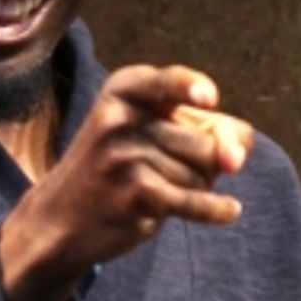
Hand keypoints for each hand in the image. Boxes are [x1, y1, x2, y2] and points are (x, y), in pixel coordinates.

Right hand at [0, 65, 253, 300]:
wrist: (61, 218)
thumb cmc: (118, 168)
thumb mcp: (148, 131)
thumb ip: (203, 128)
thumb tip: (239, 154)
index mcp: (123, 90)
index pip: (168, 83)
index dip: (192, 89)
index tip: (210, 100)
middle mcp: (121, 119)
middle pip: (204, 141)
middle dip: (208, 163)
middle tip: (173, 172)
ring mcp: (126, 156)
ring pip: (201, 174)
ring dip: (197, 189)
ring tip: (162, 190)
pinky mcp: (135, 194)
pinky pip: (195, 200)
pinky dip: (217, 209)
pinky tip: (230, 211)